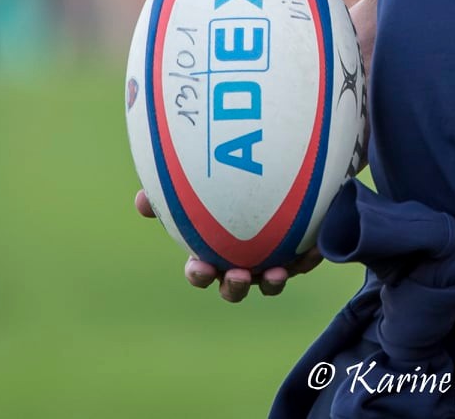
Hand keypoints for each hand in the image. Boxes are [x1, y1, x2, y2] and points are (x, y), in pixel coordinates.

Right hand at [134, 189, 321, 301]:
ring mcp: (272, 259)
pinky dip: (308, 256)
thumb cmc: (229, 178)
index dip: (199, 274)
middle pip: (233, 286)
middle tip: (237, 275)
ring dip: (271, 282)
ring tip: (276, 272)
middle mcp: (242, 260)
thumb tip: (140, 200)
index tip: (200, 266)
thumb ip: (171, 190)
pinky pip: (305, 259)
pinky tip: (314, 247)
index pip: (200, 270)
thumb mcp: (199, 181)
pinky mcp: (301, 252)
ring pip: (270, 282)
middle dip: (233, 287)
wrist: (278, 169)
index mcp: (214, 250)